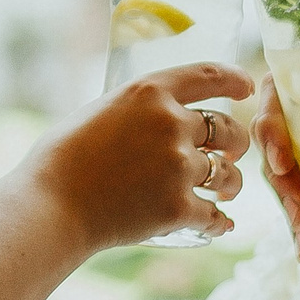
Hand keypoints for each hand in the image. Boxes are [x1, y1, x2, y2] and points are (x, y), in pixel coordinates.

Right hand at [35, 63, 253, 250]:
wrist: (51, 205)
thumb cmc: (61, 158)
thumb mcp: (100, 112)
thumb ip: (137, 112)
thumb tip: (158, 119)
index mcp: (150, 91)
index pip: (208, 75)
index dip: (235, 79)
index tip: (248, 86)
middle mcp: (173, 124)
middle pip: (228, 129)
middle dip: (236, 142)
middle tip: (231, 152)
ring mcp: (179, 167)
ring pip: (228, 174)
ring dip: (232, 183)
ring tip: (226, 191)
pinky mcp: (179, 207)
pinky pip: (215, 215)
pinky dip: (218, 222)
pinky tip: (218, 224)